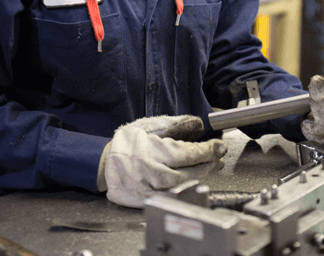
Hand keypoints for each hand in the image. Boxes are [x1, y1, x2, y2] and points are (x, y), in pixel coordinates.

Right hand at [97, 115, 226, 207]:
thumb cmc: (128, 142)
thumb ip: (175, 124)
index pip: (186, 153)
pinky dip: (184, 191)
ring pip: (180, 188)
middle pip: (187, 173)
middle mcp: (149, 171)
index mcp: (151, 150)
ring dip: (199, 178)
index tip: (219, 147)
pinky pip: (170, 199)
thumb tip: (198, 123)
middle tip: (218, 158)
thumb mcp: (150, 126)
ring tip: (209, 168)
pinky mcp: (144, 201)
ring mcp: (147, 189)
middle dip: (207, 165)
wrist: (104, 163)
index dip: (206, 151)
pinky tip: (192, 183)